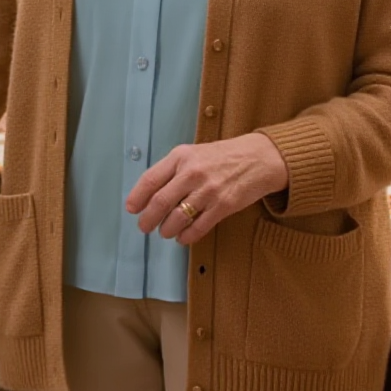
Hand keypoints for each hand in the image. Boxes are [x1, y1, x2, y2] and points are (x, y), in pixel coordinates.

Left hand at [126, 132, 288, 244]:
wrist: (258, 158)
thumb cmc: (223, 157)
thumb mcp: (194, 153)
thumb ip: (173, 170)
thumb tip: (149, 194)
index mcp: (181, 157)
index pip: (150, 180)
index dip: (137, 197)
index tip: (132, 209)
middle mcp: (192, 173)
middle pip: (159, 203)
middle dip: (148, 220)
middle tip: (144, 227)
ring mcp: (208, 190)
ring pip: (177, 219)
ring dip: (166, 230)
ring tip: (166, 231)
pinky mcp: (223, 206)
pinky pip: (198, 228)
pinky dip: (186, 237)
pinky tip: (183, 237)